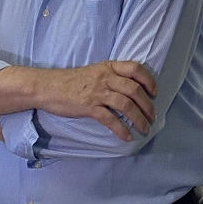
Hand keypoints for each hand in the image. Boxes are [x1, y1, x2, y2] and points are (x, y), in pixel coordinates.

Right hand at [40, 61, 157, 140]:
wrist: (48, 87)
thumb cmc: (72, 81)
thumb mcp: (95, 71)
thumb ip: (112, 76)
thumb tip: (131, 89)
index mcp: (108, 67)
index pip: (135, 68)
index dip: (148, 80)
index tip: (154, 93)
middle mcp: (105, 77)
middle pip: (134, 90)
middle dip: (147, 105)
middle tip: (152, 117)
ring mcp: (97, 92)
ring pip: (126, 105)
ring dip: (139, 119)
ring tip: (144, 129)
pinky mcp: (89, 106)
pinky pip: (110, 119)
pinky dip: (121, 129)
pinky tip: (126, 136)